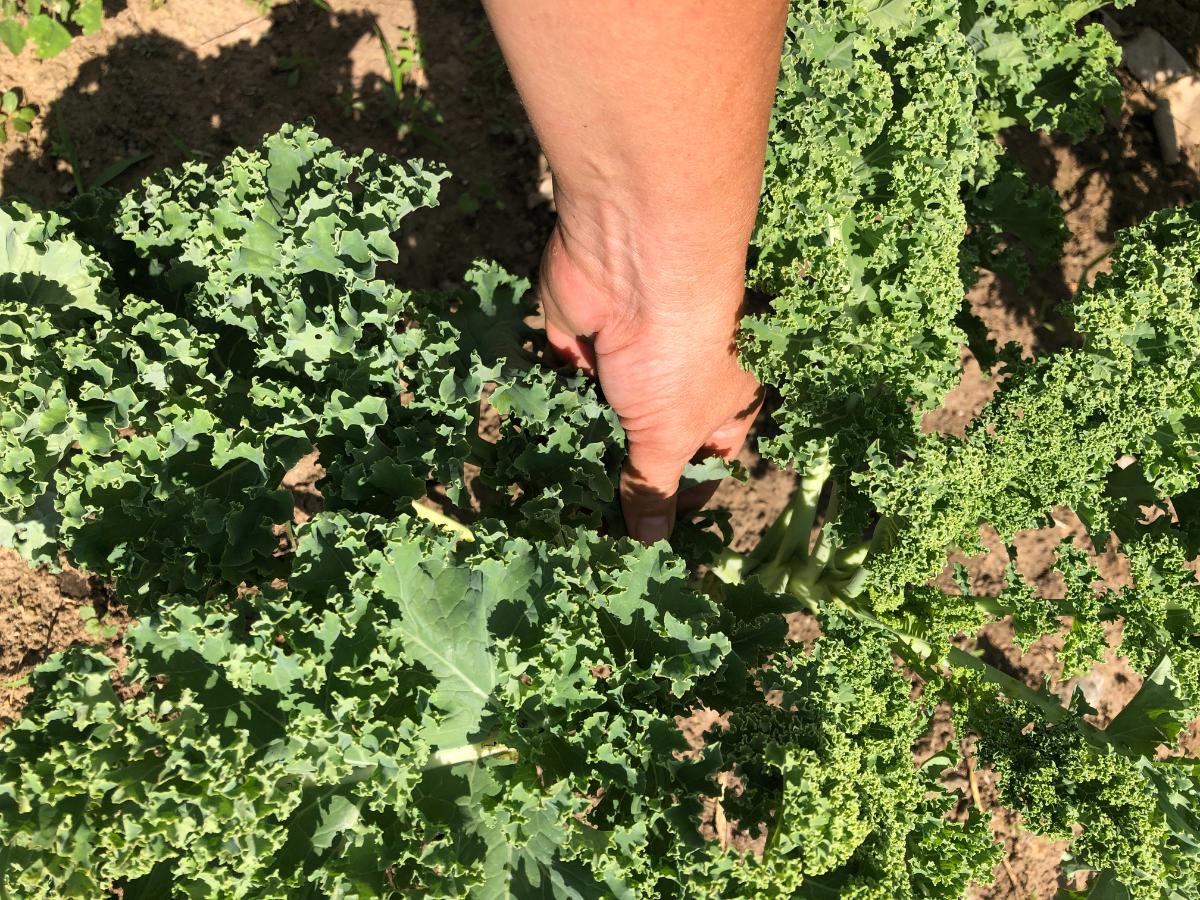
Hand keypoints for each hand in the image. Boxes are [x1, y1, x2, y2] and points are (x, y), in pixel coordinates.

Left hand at [538, 220, 762, 542]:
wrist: (630, 262)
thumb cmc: (676, 352)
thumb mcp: (669, 434)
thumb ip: (653, 487)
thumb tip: (650, 541)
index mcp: (720, 403)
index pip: (707, 464)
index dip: (682, 502)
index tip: (648, 540)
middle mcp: (675, 382)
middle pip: (647, 445)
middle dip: (622, 482)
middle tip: (591, 531)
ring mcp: (625, 362)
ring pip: (601, 421)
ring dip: (582, 454)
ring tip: (556, 507)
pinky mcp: (578, 344)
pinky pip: (561, 391)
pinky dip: (550, 419)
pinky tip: (530, 461)